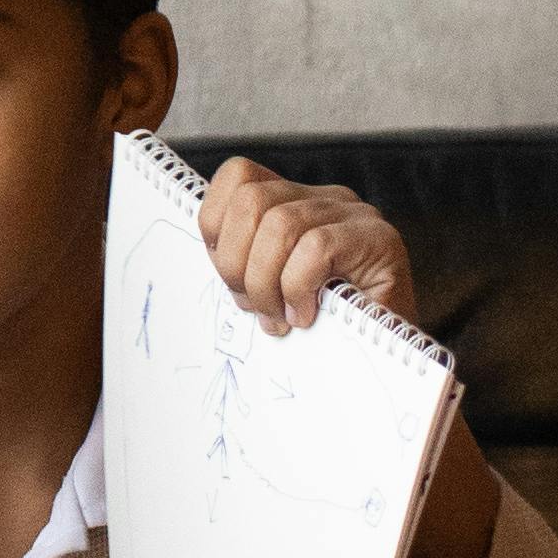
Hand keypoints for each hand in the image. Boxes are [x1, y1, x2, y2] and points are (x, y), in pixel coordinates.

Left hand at [197, 159, 498, 557]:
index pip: (238, 177)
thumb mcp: (269, 296)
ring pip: (280, 221)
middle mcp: (326, 199)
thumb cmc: (323, 340)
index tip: (225, 280)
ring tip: (277, 321)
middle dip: (236, 261)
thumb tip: (163, 264)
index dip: (216, 225)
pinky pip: (316, 248)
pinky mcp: (381, 242)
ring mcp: (356, 217)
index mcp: (295, 202)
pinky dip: (298, 288)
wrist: (393, 379)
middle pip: (252, 197)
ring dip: (265, 280)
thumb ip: (241, 269)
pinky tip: (306, 319)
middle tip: (251, 310)